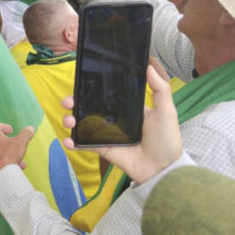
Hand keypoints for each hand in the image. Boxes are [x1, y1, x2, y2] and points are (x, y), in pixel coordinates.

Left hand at [0, 123, 33, 179]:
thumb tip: (29, 129)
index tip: (10, 130)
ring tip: (15, 158)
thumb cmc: (8, 157)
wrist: (1, 175)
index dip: (5, 127)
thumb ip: (26, 133)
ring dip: (4, 153)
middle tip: (12, 144)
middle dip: (6, 142)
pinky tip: (9, 166)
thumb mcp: (21, 142)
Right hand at [62, 60, 182, 183]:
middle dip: (74, 102)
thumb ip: (160, 89)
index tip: (82, 81)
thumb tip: (150, 66)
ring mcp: (107, 134)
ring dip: (70, 120)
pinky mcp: (103, 149)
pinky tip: (69, 140)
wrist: (163, 168)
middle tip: (68, 101)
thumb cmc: (167, 139)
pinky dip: (73, 143)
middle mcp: (114, 119)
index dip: (92, 88)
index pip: (106, 94)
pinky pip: (84, 144)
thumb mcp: (166, 111)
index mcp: (127, 108)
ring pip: (83, 124)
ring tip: (69, 121)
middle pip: (89, 107)